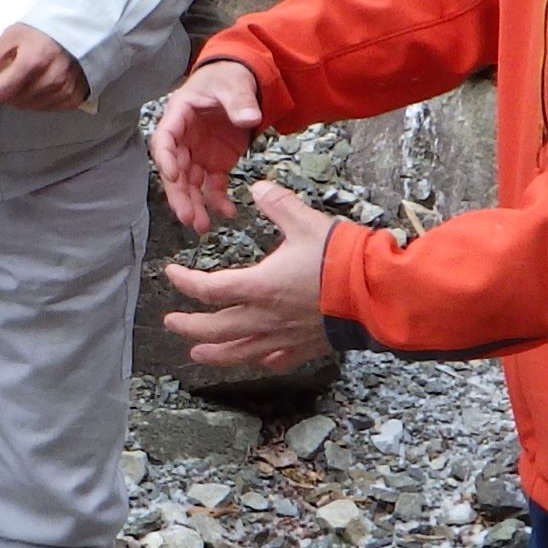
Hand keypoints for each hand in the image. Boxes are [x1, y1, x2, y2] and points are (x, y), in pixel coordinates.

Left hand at [0, 23, 87, 110]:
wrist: (79, 29)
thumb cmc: (46, 30)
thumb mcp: (12, 36)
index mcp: (33, 61)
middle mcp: (51, 79)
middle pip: (13, 101)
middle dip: (7, 89)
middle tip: (14, 71)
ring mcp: (64, 91)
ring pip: (28, 107)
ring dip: (23, 95)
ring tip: (31, 74)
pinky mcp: (73, 98)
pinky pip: (46, 108)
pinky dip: (40, 98)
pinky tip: (43, 82)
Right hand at [151, 60, 264, 227]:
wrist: (241, 81)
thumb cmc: (228, 78)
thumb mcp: (234, 84)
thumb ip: (240, 102)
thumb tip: (249, 118)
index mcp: (179, 115)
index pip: (165, 140)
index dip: (166, 159)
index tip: (173, 176)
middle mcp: (184, 139)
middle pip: (175, 170)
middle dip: (180, 194)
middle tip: (186, 216)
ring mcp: (198, 153)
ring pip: (191, 184)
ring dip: (195, 205)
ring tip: (201, 226)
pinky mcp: (215, 162)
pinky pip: (212, 185)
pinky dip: (218, 200)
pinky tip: (227, 212)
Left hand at [160, 182, 341, 372]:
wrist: (375, 292)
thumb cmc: (341, 259)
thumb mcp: (306, 222)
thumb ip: (278, 204)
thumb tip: (259, 188)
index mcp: (260, 286)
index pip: (209, 289)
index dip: (185, 283)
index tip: (171, 274)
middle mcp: (266, 317)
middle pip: (216, 328)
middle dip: (189, 326)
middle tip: (172, 322)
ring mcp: (284, 336)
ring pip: (240, 351)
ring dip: (214, 353)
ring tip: (197, 353)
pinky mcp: (305, 346)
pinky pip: (275, 358)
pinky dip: (259, 359)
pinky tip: (255, 359)